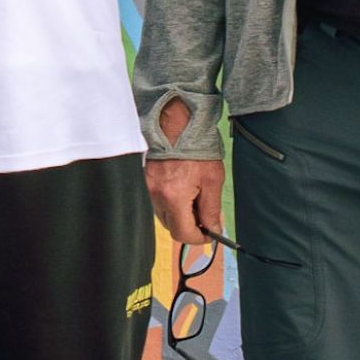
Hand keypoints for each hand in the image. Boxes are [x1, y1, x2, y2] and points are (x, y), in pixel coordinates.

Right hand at [145, 98, 225, 244]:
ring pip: (164, 215)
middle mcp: (156, 196)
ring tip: (194, 197)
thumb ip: (211, 209)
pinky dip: (171, 202)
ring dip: (180, 215)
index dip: (199, 238)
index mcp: (173, 197)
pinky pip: (158, 202)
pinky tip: (182, 188)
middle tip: (205, 214)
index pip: (183, 233)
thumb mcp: (212, 180)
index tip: (210, 232)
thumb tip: (213, 230)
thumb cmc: (196, 148)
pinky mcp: (146, 180)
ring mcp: (148, 188)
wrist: (177, 122)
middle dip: (190, 226)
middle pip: (172, 227)